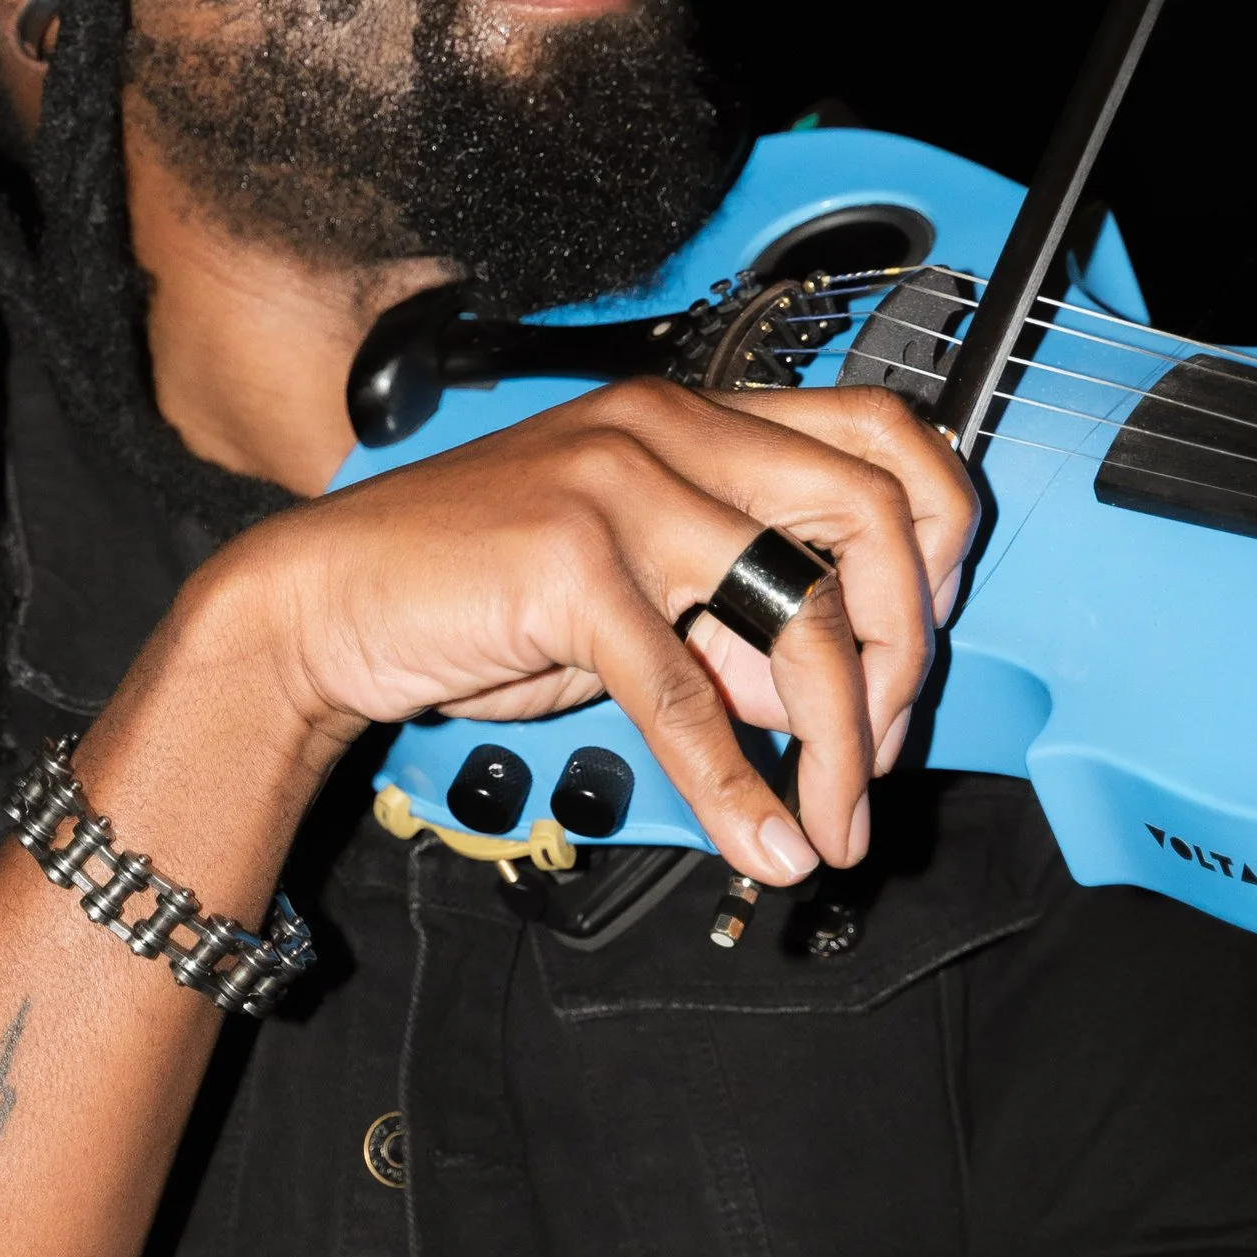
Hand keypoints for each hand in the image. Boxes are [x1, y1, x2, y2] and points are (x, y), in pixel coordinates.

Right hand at [215, 380, 978, 881]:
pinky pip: (690, 697)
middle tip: (886, 744)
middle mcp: (666, 427)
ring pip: (801, 610)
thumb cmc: (464, 587)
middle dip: (909, 645)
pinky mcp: (570, 565)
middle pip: (873, 511)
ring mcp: (619, 488)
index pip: (881, 437)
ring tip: (832, 820)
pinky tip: (761, 842)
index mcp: (691, 414)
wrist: (320, 602)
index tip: (918, 648)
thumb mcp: (626, 594)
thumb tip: (818, 699)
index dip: (936, 544)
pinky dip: (739, 789)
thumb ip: (728, 624)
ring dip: (840, 737)